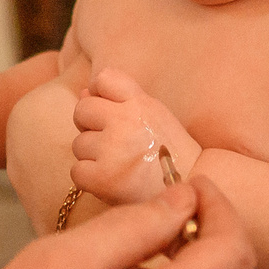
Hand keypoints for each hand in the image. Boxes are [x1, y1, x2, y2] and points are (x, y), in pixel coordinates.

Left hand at [71, 67, 194, 206]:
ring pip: (79, 145)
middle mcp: (125, 121)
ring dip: (93, 157)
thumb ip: (120, 99)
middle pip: (82, 111)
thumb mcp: (155, 116)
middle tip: (114, 146)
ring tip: (120, 166)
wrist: (191, 190)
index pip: (103, 79)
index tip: (112, 114)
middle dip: (91, 128)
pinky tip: (111, 182)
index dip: (101, 96)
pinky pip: (77, 172)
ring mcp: (113, 149)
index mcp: (140, 103)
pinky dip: (90, 180)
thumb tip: (84, 91)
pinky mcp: (104, 178)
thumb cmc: (171, 154)